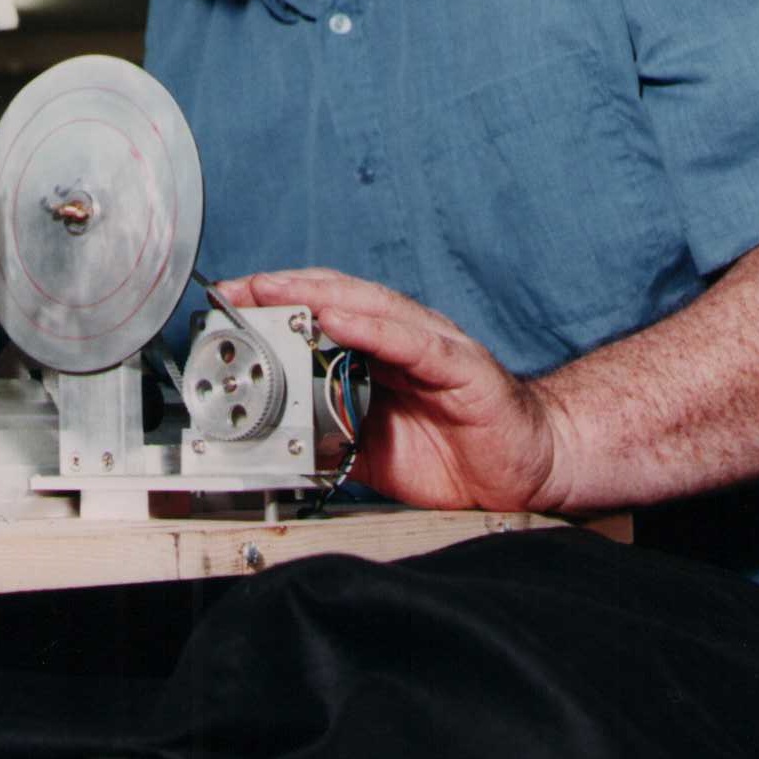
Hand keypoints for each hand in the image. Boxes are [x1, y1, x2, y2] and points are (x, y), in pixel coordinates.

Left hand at [218, 269, 570, 513]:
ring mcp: (436, 348)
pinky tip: (342, 322)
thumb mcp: (372, 449)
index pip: (323, 312)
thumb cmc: (456, 454)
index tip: (231, 299)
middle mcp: (406, 338)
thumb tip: (276, 439)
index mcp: (382, 353)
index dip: (277, 302)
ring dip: (319, 298)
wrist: (528, 471)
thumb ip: (330, 435)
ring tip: (277, 292)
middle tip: (240, 288)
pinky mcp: (464, 369)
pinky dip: (374, 330)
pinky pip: (414, 344)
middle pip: (339, 299)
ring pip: (372, 309)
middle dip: (285, 290)